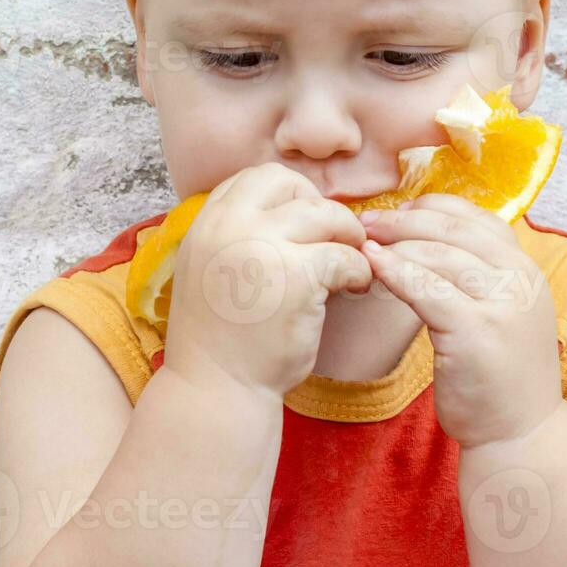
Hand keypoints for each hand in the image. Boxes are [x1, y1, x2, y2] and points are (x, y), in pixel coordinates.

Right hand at [161, 163, 373, 398]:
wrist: (217, 388)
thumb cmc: (222, 335)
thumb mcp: (211, 267)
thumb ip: (238, 234)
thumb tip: (293, 207)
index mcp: (207, 222)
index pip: (255, 177)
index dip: (287, 193)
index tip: (303, 221)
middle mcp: (230, 226)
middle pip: (291, 184)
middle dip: (319, 206)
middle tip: (333, 237)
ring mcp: (264, 247)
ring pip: (326, 214)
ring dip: (347, 235)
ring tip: (352, 261)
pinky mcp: (298, 276)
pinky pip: (345, 255)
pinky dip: (358, 269)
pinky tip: (354, 287)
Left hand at [358, 193, 561, 449]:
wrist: (520, 434)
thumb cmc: (498, 373)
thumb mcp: (501, 310)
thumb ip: (479, 274)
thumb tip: (426, 232)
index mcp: (527, 268)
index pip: (477, 218)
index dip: (433, 207)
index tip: (398, 210)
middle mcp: (521, 279)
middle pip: (454, 231)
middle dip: (404, 221)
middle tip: (366, 222)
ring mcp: (502, 305)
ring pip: (437, 256)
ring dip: (393, 244)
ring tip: (362, 243)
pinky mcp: (476, 331)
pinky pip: (426, 290)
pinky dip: (395, 272)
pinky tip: (372, 266)